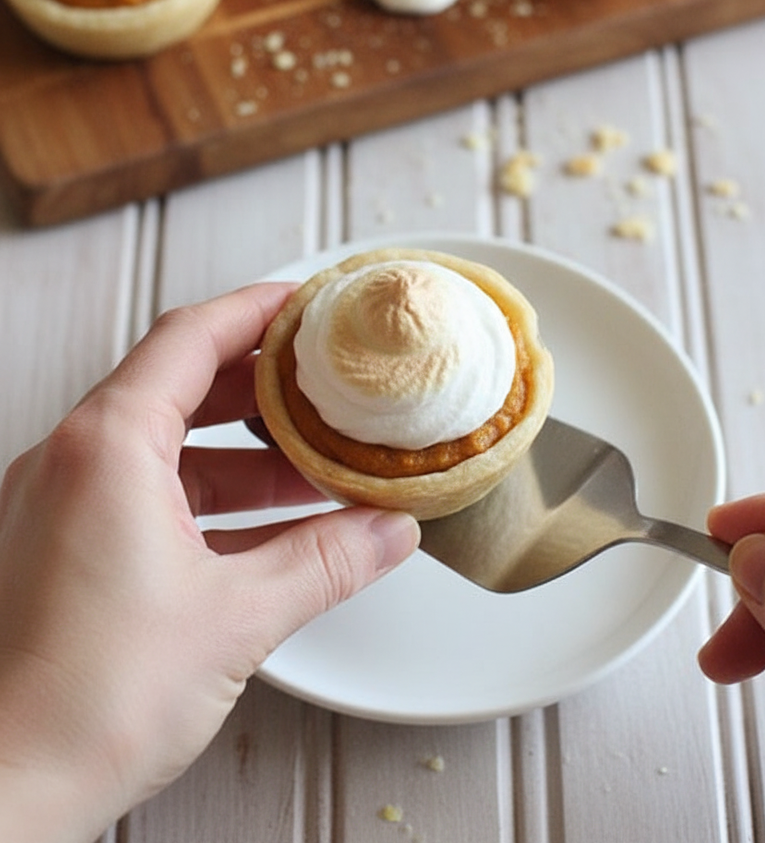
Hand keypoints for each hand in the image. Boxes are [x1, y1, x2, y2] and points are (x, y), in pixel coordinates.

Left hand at [0, 283, 419, 842]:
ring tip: (312, 460)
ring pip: (161, 441)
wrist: (4, 793)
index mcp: (106, 447)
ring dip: (237, 447)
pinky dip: (203, 493)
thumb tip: (391, 530)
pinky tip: (263, 525)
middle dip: (258, 380)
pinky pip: (140, 489)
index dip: (259, 310)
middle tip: (324, 377)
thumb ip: (327, 561)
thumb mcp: (237, 618)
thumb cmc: (88, 705)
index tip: (312, 304)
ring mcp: (56, 503)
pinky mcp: (57, 546)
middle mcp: (69, 459)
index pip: (190, 335)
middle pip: (175, 380)